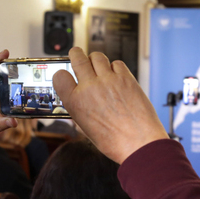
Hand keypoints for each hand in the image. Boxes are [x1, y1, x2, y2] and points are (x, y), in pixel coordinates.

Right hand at [53, 47, 167, 164]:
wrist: (139, 143)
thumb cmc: (115, 142)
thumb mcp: (87, 129)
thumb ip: (80, 110)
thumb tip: (80, 102)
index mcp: (76, 102)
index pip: (59, 76)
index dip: (62, 74)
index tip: (66, 74)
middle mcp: (90, 87)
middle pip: (77, 57)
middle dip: (76, 55)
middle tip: (77, 55)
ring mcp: (108, 80)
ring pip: (97, 56)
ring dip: (95, 60)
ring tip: (98, 66)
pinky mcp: (126, 78)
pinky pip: (117, 63)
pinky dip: (115, 68)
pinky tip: (116, 77)